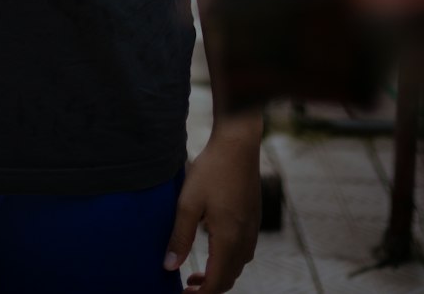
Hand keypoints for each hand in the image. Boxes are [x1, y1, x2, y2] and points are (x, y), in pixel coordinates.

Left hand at [163, 117, 261, 291]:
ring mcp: (252, 229)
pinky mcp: (254, 218)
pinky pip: (244, 251)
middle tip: (187, 287)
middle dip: (209, 289)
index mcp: (228, 239)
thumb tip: (169, 267)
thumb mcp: (188, 203)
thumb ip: (180, 237)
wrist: (237, 144)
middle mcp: (245, 239)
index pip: (216, 283)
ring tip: (197, 272)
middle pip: (229, 278)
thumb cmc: (211, 170)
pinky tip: (215, 248)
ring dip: (220, 275)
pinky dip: (230, 260)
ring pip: (238, 266)